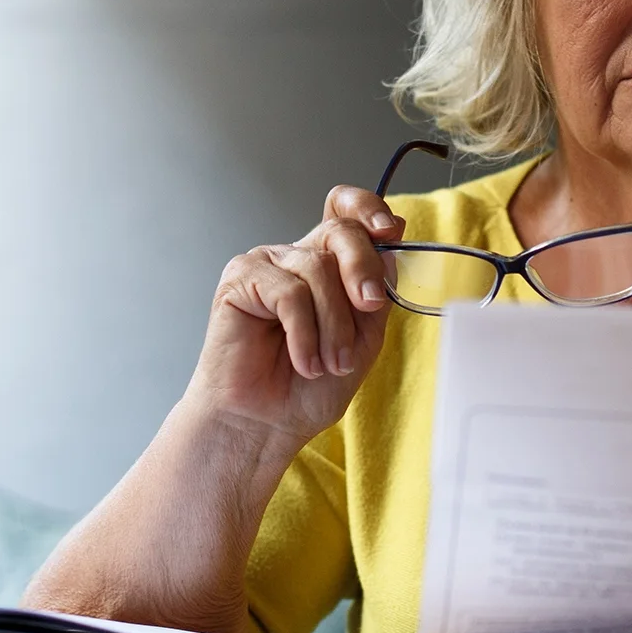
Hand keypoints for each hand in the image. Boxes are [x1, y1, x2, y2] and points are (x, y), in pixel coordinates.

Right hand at [185, 184, 408, 446]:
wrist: (266, 424)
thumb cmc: (307, 388)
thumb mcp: (362, 339)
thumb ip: (376, 294)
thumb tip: (390, 250)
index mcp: (328, 266)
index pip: (346, 212)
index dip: (368, 208)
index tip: (390, 229)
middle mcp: (297, 258)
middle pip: (339, 231)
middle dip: (362, 268)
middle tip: (369, 305)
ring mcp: (268, 265)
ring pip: (318, 268)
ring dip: (333, 324)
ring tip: (329, 363)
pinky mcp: (240, 280)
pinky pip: (289, 292)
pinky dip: (304, 333)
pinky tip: (303, 362)